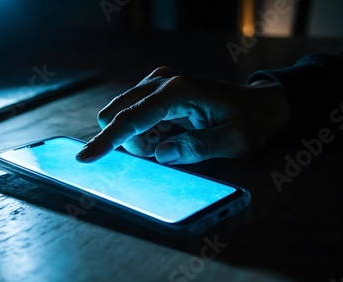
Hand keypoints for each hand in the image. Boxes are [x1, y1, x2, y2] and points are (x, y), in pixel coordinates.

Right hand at [76, 66, 288, 163]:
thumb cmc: (248, 122)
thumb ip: (196, 147)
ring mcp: (157, 82)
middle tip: (163, 149)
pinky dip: (144, 132)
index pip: (132, 118)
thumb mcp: (231, 141)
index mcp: (178, 91)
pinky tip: (170, 133)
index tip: (84, 159)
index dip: (106, 140)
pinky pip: (135, 114)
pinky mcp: (157, 89)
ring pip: (123, 115)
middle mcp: (162, 81)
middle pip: (117, 113)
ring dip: (138, 138)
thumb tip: (160, 154)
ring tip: (175, 140)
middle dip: (127, 141)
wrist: (258, 104)